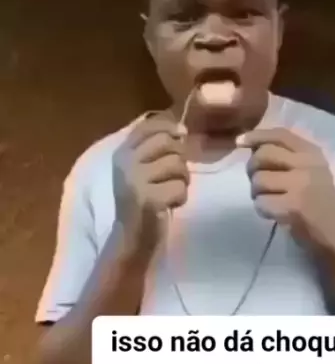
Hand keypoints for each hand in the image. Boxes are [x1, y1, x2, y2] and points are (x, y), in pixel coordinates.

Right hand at [112, 116, 188, 246]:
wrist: (131, 237)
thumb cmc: (141, 202)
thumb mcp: (140, 171)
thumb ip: (153, 149)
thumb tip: (181, 129)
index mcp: (122, 154)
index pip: (147, 126)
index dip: (169, 126)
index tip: (182, 134)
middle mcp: (126, 164)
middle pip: (167, 142)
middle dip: (180, 157)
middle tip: (177, 175)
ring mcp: (135, 181)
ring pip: (177, 164)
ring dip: (183, 180)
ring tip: (173, 191)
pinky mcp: (148, 199)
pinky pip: (180, 188)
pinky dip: (181, 198)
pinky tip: (171, 205)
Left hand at [238, 127, 334, 249]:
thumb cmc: (318, 203)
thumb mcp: (309, 171)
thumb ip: (286, 157)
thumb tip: (252, 146)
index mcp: (312, 153)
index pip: (280, 134)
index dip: (257, 136)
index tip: (239, 142)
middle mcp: (308, 164)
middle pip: (263, 154)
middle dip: (252, 169)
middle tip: (258, 183)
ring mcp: (301, 185)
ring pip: (259, 180)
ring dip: (257, 193)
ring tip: (270, 200)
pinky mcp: (293, 206)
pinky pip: (261, 202)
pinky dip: (262, 210)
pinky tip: (274, 213)